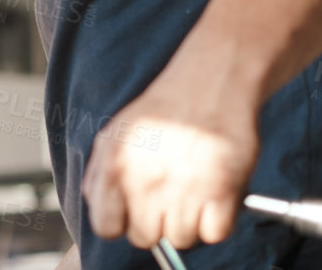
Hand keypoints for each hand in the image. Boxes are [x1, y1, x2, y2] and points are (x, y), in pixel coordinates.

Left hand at [83, 76, 257, 249]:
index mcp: (114, 168)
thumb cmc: (164, 110)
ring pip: (180, 239)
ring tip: (192, 190)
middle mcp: (145, 183)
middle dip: (156, 222)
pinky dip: (217, 221)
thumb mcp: (114, 135)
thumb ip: (100, 176)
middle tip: (168, 198)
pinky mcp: (221, 193)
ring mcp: (183, 190)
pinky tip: (213, 195)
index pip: (106, 227)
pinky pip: (214, 234)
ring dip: (188, 222)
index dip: (121, 223)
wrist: (209, 83)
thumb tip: (101, 211)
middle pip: (144, 237)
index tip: (134, 212)